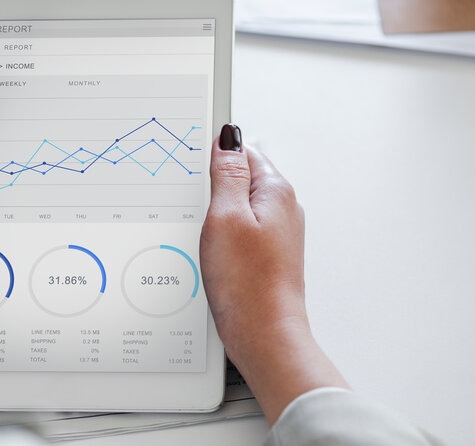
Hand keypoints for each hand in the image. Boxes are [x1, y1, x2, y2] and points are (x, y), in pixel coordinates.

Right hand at [200, 124, 347, 424]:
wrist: (264, 336)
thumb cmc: (247, 283)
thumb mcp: (225, 217)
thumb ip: (226, 174)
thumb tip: (228, 138)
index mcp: (276, 190)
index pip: (243, 150)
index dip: (214, 153)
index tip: (192, 166)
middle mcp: (282, 209)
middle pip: (240, 178)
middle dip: (212, 187)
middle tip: (194, 207)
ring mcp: (275, 234)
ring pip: (237, 207)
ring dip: (215, 215)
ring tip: (203, 236)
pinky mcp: (265, 255)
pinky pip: (238, 231)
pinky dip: (220, 236)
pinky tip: (210, 253)